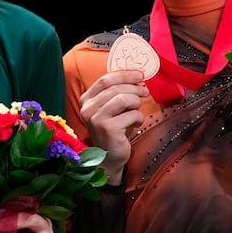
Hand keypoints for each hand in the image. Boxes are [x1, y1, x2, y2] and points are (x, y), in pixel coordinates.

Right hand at [77, 68, 148, 183]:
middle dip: (134, 88)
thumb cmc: (112, 130)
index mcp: (86, 100)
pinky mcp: (108, 129)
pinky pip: (132, 114)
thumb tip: (137, 77)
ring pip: (124, 99)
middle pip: (116, 88)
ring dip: (136, 103)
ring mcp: (96, 119)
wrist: (108, 158)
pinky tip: (136, 123)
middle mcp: (87, 108)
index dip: (125, 75)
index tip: (139, 75)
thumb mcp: (110, 109)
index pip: (105, 79)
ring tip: (137, 110)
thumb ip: (116, 93)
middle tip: (145, 92)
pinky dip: (138, 117)